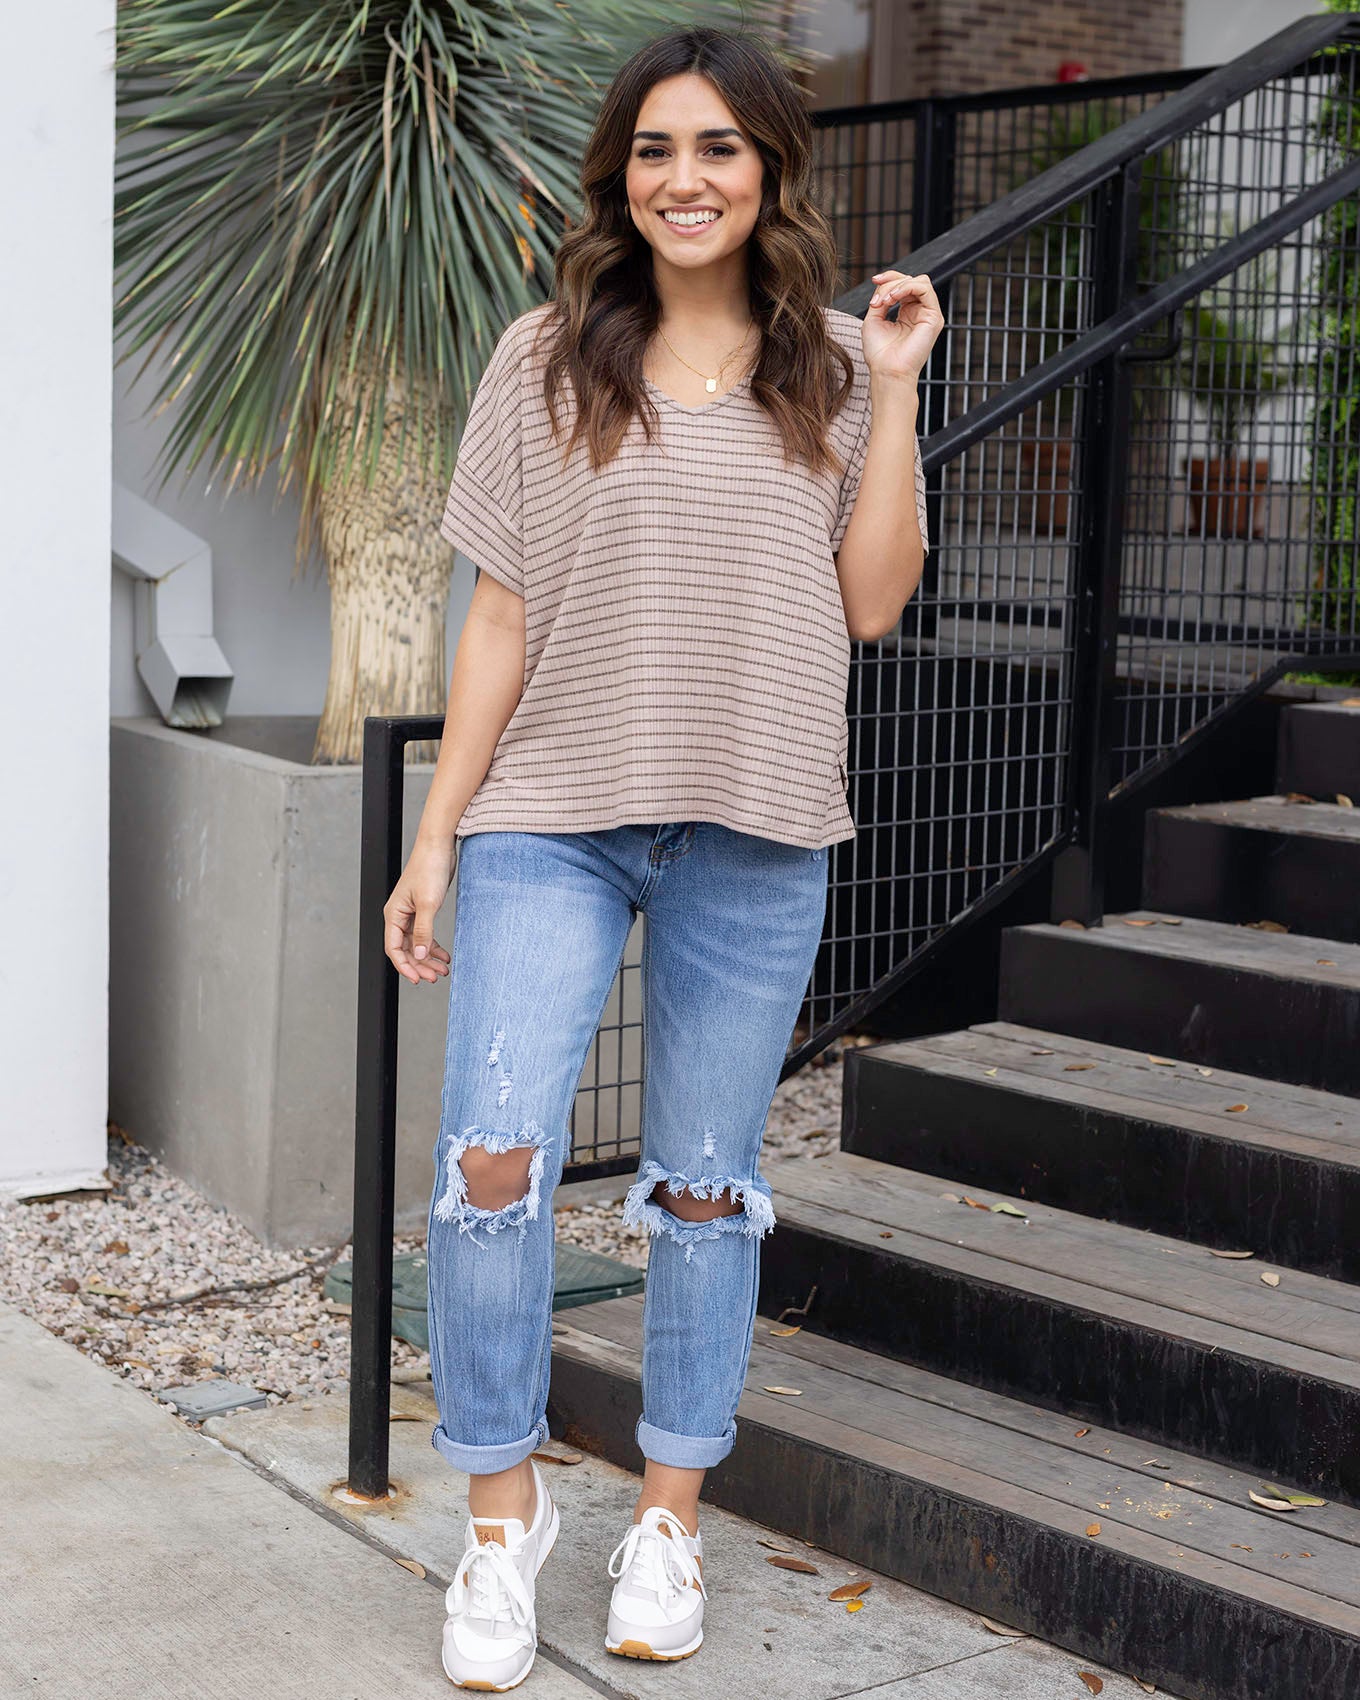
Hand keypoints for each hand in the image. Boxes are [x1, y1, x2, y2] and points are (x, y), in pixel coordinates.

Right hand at [383, 842, 455, 984]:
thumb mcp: (428, 904)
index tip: (418, 979)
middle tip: (436, 977)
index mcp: (394, 915)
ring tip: (443, 970)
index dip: (405, 966)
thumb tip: (421, 955)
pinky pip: (425, 935)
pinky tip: (444, 955)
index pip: (394, 948)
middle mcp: (399, 916)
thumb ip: (424, 931)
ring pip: (417, 944)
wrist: (439, 847)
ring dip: (428, 958)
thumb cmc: (429, 869)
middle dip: (420, 965)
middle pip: (406, 949)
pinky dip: (434, 946)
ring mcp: (411, 914)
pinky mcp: (423, 910)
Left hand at [863, 271, 943, 382]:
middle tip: (876, 300)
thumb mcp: (874, 318)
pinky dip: (907, 288)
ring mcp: (929, 314)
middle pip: (911, 280)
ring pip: (919, 281)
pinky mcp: (934, 317)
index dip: (889, 278)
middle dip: (891, 283)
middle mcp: (920, 312)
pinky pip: (924, 288)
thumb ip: (881, 299)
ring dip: (898, 286)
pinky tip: (893, 299)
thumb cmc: (879, 353)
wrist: (887, 371)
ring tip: (885, 300)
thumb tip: (884, 285)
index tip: (874, 280)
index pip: (904, 284)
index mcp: (907, 312)